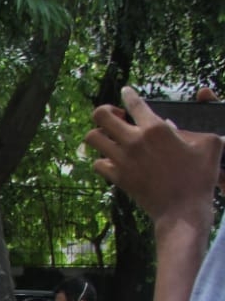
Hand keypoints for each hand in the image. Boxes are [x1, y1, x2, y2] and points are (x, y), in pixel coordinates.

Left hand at [85, 86, 223, 223]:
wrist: (183, 209)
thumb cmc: (199, 176)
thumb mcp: (209, 144)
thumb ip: (193, 130)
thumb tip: (173, 127)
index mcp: (156, 128)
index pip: (134, 103)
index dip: (128, 94)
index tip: (126, 91)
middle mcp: (134, 141)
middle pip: (101, 115)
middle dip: (105, 111)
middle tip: (117, 118)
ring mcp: (122, 160)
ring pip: (92, 138)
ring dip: (99, 135)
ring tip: (110, 137)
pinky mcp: (117, 178)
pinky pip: (96, 163)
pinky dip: (101, 160)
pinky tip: (112, 160)